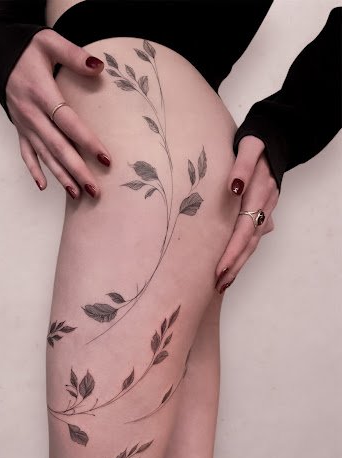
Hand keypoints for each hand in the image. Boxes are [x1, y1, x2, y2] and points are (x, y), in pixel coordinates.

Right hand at [6, 29, 110, 198]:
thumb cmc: (28, 50)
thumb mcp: (50, 42)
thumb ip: (74, 55)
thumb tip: (99, 66)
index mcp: (42, 94)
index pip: (68, 122)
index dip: (87, 141)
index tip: (105, 159)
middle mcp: (31, 114)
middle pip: (58, 147)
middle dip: (77, 170)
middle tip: (95, 190)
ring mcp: (24, 124)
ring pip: (44, 155)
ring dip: (61, 176)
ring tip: (78, 195)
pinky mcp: (19, 129)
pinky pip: (26, 153)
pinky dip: (34, 170)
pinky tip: (44, 186)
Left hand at [215, 135, 279, 292]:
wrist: (276, 139)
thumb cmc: (256, 143)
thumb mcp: (248, 146)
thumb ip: (242, 165)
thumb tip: (235, 187)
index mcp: (259, 193)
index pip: (244, 229)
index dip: (232, 251)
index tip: (218, 268)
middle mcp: (264, 205)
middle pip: (249, 241)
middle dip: (234, 264)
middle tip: (218, 284)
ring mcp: (265, 209)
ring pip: (253, 241)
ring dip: (239, 263)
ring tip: (223, 282)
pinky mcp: (262, 210)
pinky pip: (253, 235)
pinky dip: (243, 252)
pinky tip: (233, 264)